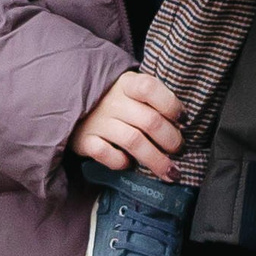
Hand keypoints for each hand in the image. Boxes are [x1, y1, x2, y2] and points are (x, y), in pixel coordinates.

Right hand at [69, 70, 184, 178]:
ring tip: (170, 172)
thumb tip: (181, 125)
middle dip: (171, 140)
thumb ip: (152, 102)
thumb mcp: (131, 91)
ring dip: (156, 160)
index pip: (150, 88)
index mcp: (126, 83)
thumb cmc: (114, 100)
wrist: (72, 104)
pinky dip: (120, 162)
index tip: (183, 120)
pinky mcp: (84, 140)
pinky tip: (129, 164)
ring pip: (133, 141)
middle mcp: (111, 100)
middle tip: (179, 151)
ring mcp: (97, 121)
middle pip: (149, 121)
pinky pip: (106, 154)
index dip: (171, 105)